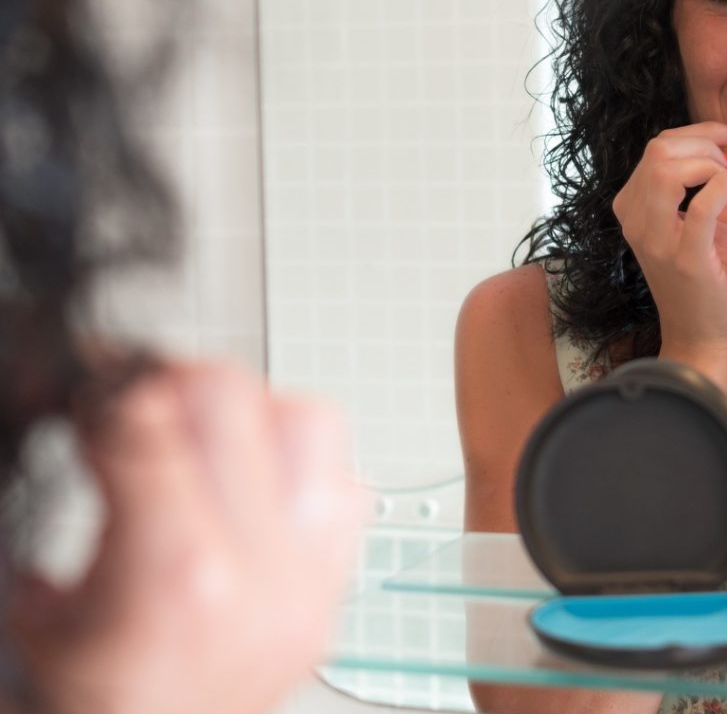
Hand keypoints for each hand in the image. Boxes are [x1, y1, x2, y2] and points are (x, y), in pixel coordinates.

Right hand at [9, 361, 368, 713]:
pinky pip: (344, 477)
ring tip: (207, 443)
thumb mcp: (40, 616)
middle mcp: (263, 576)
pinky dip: (302, 464)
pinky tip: (256, 486)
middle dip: (173, 388)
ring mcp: (313, 580)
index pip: (152, 428)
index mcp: (174, 585)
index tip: (94, 400)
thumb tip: (81, 402)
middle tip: (142, 409)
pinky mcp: (338, 587)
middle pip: (234, 399)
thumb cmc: (92, 708)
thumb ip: (62, 505)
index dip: (110, 399)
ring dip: (254, 415)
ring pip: (309, 420)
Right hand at [612, 122, 726, 386]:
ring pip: (668, 168)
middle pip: (660, 149)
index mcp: (635, 206)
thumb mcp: (725, 218)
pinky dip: (724, 184)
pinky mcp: (684, 259)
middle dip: (708, 142)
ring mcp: (655, 240)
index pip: (660, 145)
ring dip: (712, 163)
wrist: (706, 342)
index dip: (704, 132)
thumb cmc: (712, 283)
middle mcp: (635, 219)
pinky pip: (700, 206)